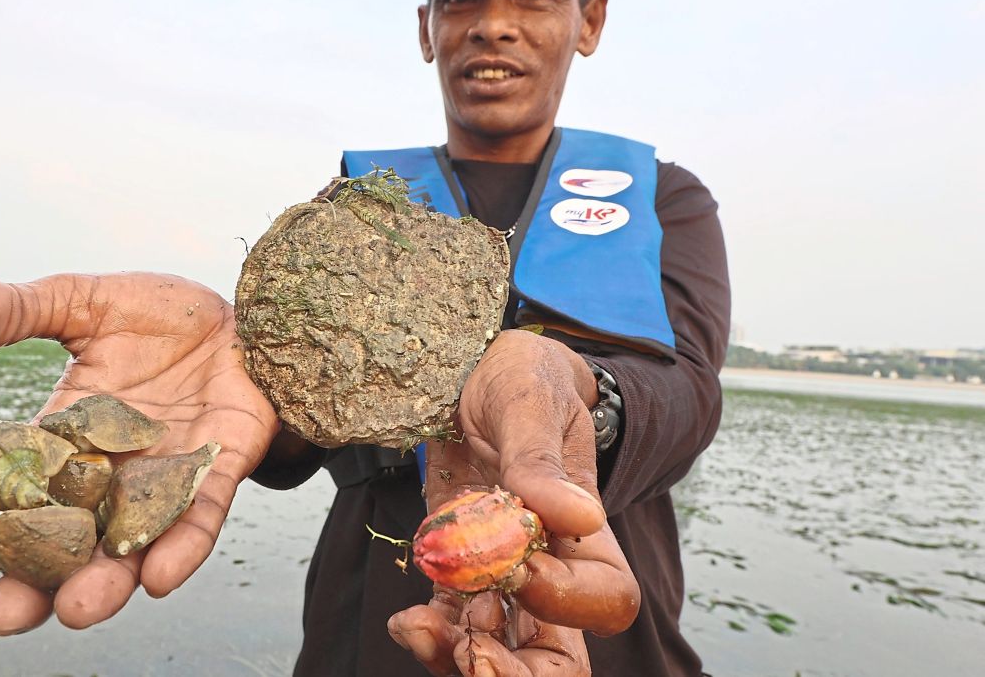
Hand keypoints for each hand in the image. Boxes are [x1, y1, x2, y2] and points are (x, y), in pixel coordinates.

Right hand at [0, 273, 278, 633]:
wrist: (246, 314)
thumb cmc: (163, 315)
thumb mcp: (84, 303)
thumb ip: (20, 311)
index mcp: (62, 439)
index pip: (0, 486)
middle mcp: (106, 475)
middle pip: (58, 544)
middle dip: (27, 583)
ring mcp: (160, 482)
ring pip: (126, 549)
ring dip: (102, 585)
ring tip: (73, 612)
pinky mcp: (215, 475)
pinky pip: (197, 522)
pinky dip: (180, 550)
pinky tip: (159, 579)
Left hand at [388, 329, 639, 673]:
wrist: (472, 367)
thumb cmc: (519, 375)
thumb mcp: (529, 398)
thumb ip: (542, 458)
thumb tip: (580, 515)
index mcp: (586, 528)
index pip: (608, 597)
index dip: (567, 599)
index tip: (516, 562)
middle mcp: (550, 563)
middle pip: (558, 653)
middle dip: (516, 671)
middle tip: (469, 651)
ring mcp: (500, 572)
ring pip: (501, 650)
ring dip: (463, 658)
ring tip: (419, 629)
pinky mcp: (457, 567)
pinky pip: (452, 624)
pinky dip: (433, 636)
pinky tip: (407, 620)